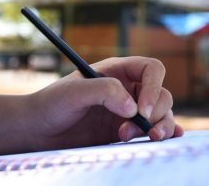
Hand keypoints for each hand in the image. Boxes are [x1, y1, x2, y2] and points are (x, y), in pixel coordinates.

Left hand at [24, 56, 183, 150]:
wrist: (38, 131)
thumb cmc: (52, 103)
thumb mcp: (74, 92)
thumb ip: (104, 91)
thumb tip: (133, 108)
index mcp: (118, 71)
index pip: (151, 70)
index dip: (154, 87)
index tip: (141, 109)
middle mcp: (128, 90)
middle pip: (161, 94)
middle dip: (155, 112)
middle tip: (130, 129)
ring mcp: (128, 111)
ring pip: (161, 114)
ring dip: (160, 126)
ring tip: (147, 139)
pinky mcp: (126, 131)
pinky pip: (152, 130)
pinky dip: (165, 133)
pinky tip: (169, 137)